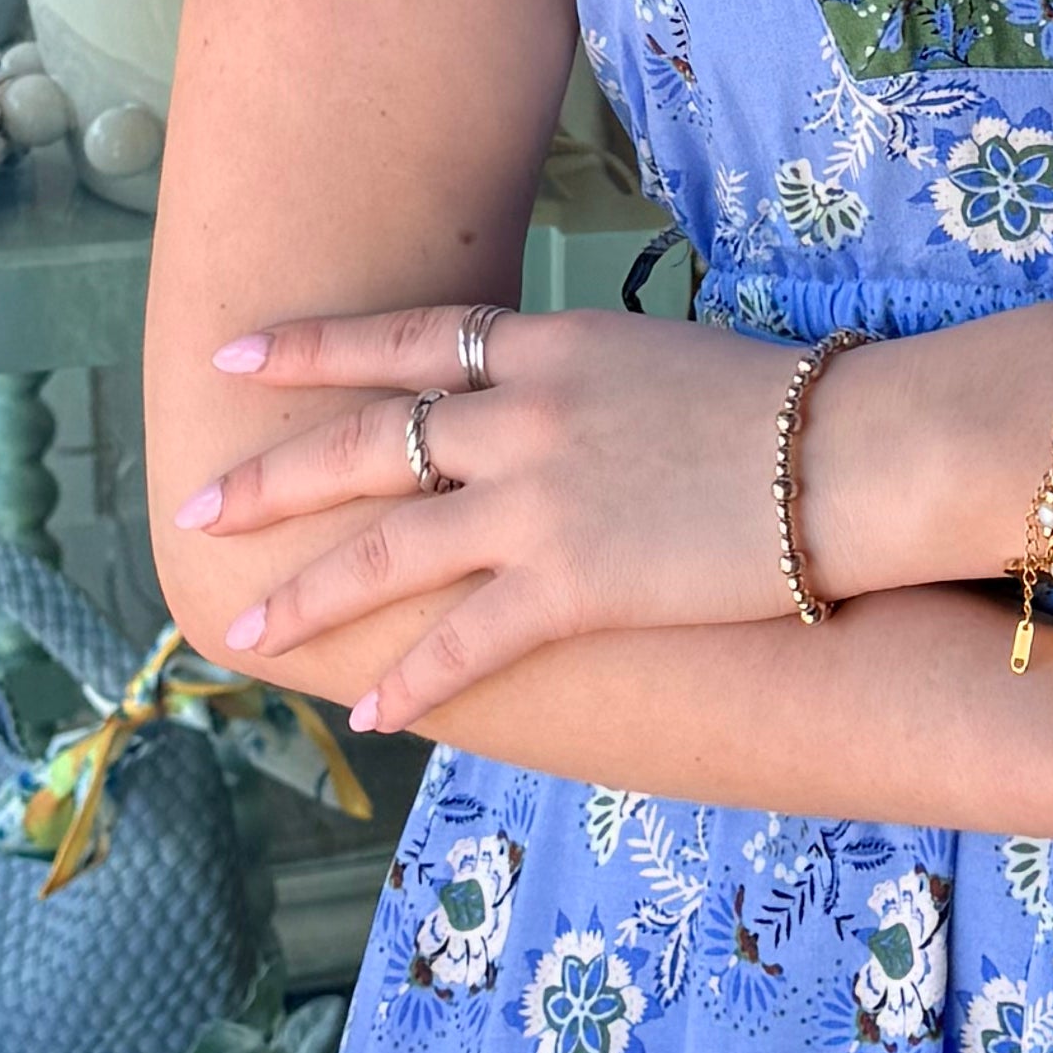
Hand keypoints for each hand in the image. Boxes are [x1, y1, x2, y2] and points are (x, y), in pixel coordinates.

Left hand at [173, 300, 803, 717]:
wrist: (856, 454)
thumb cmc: (791, 403)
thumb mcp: (664, 357)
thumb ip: (585, 380)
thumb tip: (543, 404)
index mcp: (550, 347)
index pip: (405, 341)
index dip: (314, 347)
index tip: (237, 353)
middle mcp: (524, 415)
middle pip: (365, 444)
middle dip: (272, 479)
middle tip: (197, 503)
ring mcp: (540, 502)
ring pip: (384, 550)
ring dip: (304, 595)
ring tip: (238, 629)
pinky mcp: (575, 585)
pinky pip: (467, 642)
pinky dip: (413, 679)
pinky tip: (368, 711)